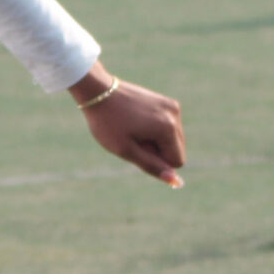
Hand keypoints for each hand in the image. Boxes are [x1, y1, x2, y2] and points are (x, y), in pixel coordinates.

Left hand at [73, 68, 186, 187]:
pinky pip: (167, 126)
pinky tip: (135, 120)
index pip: (177, 161)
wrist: (97, 91)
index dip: (156, 160)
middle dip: (156, 150)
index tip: (136, 147)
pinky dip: (154, 129)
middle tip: (132, 137)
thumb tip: (176, 182)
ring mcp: (171, 106)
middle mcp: (175, 115)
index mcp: (168, 128)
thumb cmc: (108, 122)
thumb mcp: (126, 150)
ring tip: (132, 128)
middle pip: (176, 149)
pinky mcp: (165, 101)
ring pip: (172, 139)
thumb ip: (152, 166)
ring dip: (154, 140)